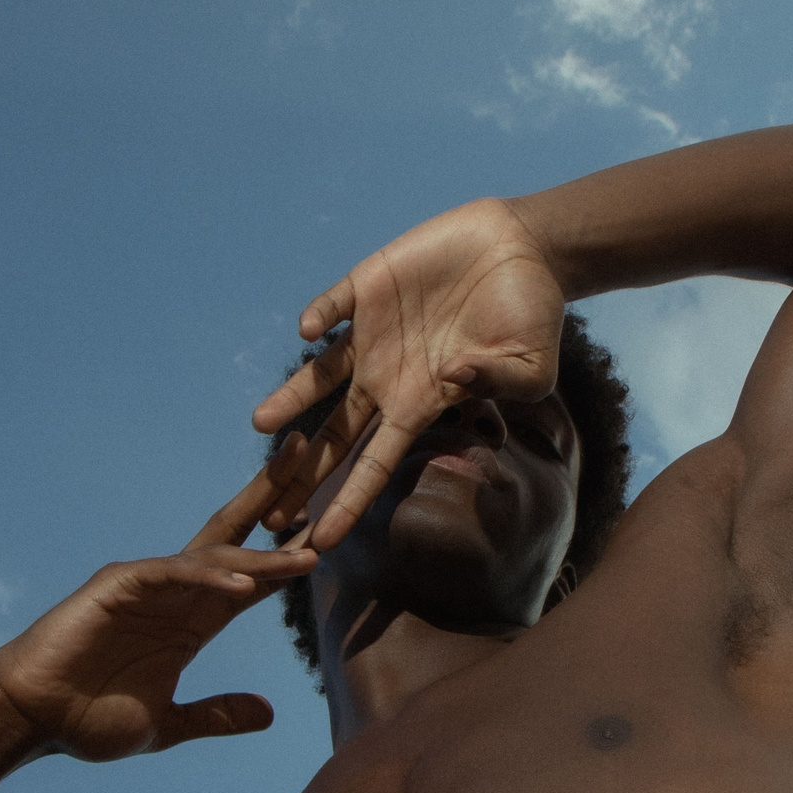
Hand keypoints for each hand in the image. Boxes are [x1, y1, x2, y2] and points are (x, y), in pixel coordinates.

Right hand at [0, 470, 315, 761]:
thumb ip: (216, 715)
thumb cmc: (87, 719)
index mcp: (191, 621)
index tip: (335, 532)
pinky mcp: (117, 585)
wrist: (30, 719)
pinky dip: (207, 576)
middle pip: (237, 537)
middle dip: (277, 500)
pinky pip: (172, 573)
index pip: (252, 579)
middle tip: (315, 458)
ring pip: (214, 555)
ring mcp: (146, 584)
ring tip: (308, 549)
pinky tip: (242, 584)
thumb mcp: (167, 724)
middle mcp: (175, 594)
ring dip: (261, 550)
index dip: (291, 556)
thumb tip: (269, 713)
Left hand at [251, 197, 567, 549]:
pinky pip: (335, 305)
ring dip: (289, 398)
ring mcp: (373, 333)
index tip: (321, 542)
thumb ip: (501, 385)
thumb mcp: (532, 366)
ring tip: (260, 424)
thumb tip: (458, 381)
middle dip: (301, 474)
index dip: (349, 502)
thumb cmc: (531, 317)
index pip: (376, 464)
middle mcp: (388, 376)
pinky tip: (310, 332)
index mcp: (421, 403)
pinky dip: (321, 316)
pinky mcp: (369, 285)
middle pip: (333, 436)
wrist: (520, 250)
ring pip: (318, 376)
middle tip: (266, 512)